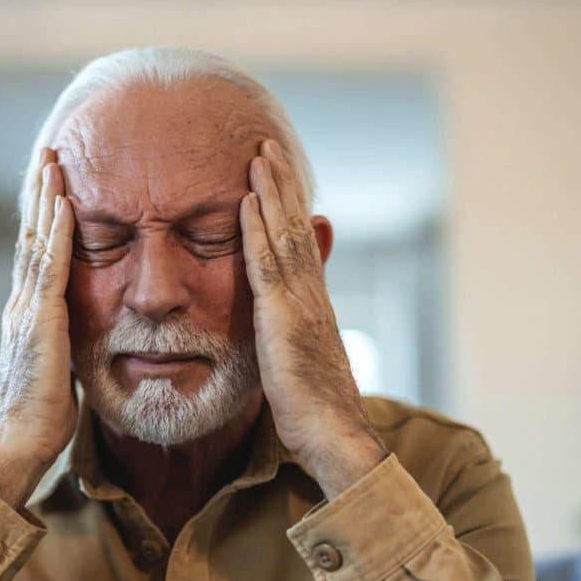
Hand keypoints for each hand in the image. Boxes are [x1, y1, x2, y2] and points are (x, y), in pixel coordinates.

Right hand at [0, 148, 77, 507]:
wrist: (15, 447)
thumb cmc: (38, 420)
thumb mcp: (58, 370)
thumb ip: (65, 344)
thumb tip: (82, 335)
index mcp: (26, 315)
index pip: (35, 254)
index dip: (42, 216)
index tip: (53, 183)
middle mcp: (20, 305)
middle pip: (30, 236)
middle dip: (40, 192)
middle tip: (48, 152)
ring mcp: (25, 312)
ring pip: (35, 242)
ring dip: (45, 198)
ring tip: (53, 160)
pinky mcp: (38, 324)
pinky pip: (50, 268)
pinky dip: (56, 233)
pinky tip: (64, 204)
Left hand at [240, 139, 387, 498]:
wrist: (333, 437)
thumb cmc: (312, 411)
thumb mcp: (296, 362)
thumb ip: (286, 334)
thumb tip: (276, 320)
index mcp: (311, 303)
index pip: (296, 242)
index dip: (286, 205)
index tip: (273, 172)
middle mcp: (311, 294)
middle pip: (294, 227)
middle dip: (281, 183)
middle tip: (266, 144)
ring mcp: (301, 303)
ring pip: (284, 234)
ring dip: (271, 190)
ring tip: (258, 153)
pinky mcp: (284, 319)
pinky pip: (268, 264)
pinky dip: (258, 229)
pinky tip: (247, 200)